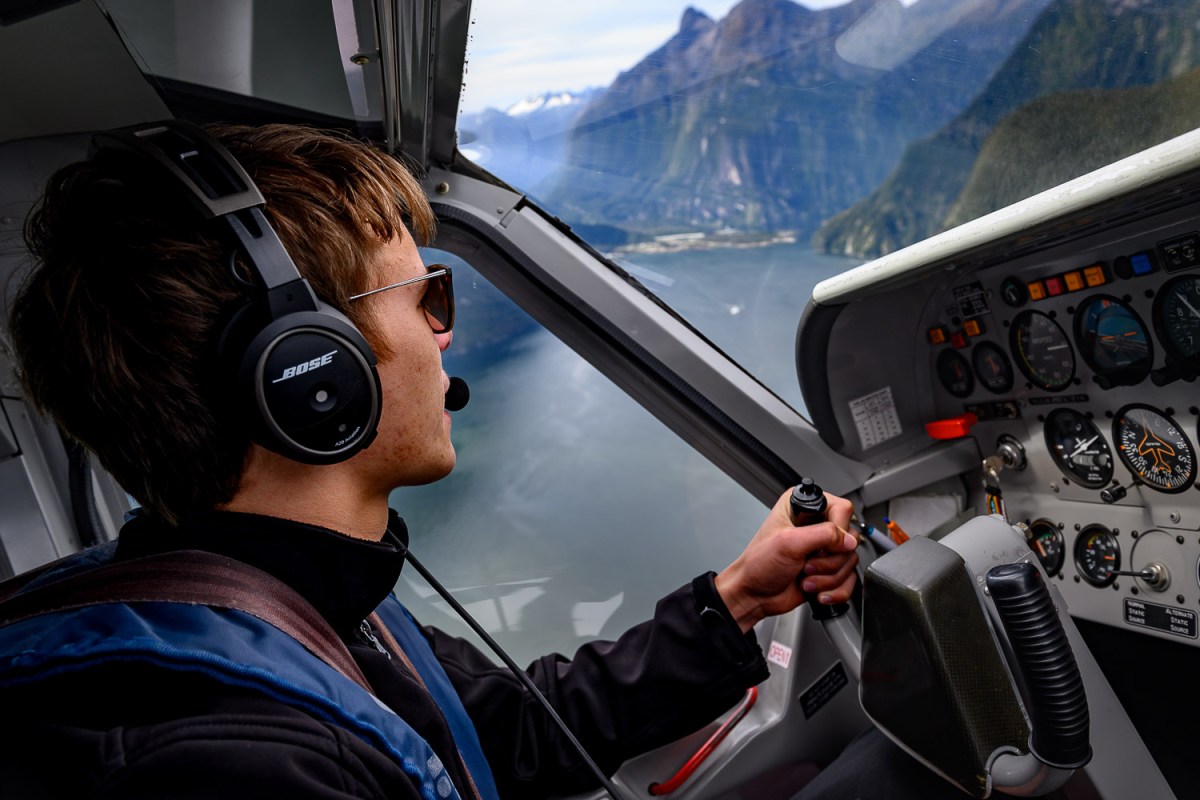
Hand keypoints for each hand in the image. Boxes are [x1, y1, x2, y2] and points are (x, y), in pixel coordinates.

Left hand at [714, 489, 858, 632]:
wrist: (754, 595)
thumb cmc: (759, 564)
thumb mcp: (788, 543)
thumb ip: (823, 535)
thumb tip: (849, 539)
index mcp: (803, 507)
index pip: (841, 509)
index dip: (837, 530)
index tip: (821, 547)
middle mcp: (816, 524)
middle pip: (849, 538)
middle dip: (828, 561)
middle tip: (806, 565)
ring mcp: (824, 548)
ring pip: (849, 561)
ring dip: (828, 577)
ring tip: (805, 577)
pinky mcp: (829, 569)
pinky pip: (850, 579)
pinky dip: (835, 590)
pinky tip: (816, 591)